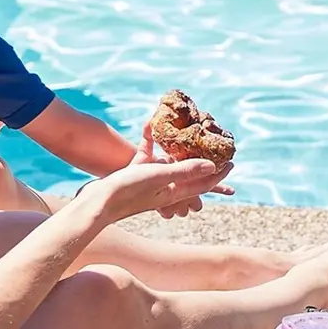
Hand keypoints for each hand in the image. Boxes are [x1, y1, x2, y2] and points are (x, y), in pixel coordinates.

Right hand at [98, 123, 231, 221]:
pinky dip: (149, 142)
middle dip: (202, 163)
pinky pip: (146, 156)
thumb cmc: (128, 191)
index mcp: (173, 193)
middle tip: (214, 149)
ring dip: (175, 151)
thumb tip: (214, 166)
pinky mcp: (132, 174)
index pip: (203, 184)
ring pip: (167, 165)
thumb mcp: (160, 177)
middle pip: (189, 175)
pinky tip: (147, 125)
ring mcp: (147, 182)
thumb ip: (186, 171)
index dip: (219, 174)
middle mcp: (163, 189)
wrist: (95, 203)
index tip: (232, 162)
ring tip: (183, 137)